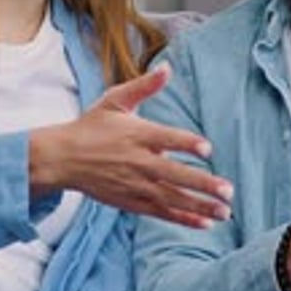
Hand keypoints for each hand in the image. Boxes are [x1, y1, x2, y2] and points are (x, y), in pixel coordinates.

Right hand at [30, 62, 233, 227]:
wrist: (62, 158)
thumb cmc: (91, 126)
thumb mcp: (115, 100)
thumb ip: (144, 86)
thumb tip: (167, 67)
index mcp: (136, 134)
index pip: (166, 139)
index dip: (187, 143)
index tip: (207, 149)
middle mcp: (138, 161)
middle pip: (174, 174)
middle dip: (202, 184)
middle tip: (228, 192)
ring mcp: (135, 184)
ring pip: (171, 198)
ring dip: (199, 206)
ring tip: (224, 212)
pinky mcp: (131, 202)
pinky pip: (160, 212)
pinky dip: (182, 219)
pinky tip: (204, 223)